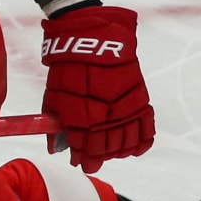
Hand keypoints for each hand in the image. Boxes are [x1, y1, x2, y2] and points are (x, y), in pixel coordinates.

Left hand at [40, 5, 154, 172]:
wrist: (92, 38)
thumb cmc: (68, 67)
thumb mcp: (54, 95)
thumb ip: (56, 124)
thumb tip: (56, 148)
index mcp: (83, 116)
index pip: (86, 150)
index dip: (83, 160)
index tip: (79, 162)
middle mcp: (106, 115)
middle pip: (106, 149)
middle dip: (98, 157)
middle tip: (93, 158)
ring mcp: (125, 108)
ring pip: (126, 142)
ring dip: (117, 151)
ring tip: (110, 152)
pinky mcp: (140, 98)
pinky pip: (146, 126)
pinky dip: (141, 141)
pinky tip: (133, 148)